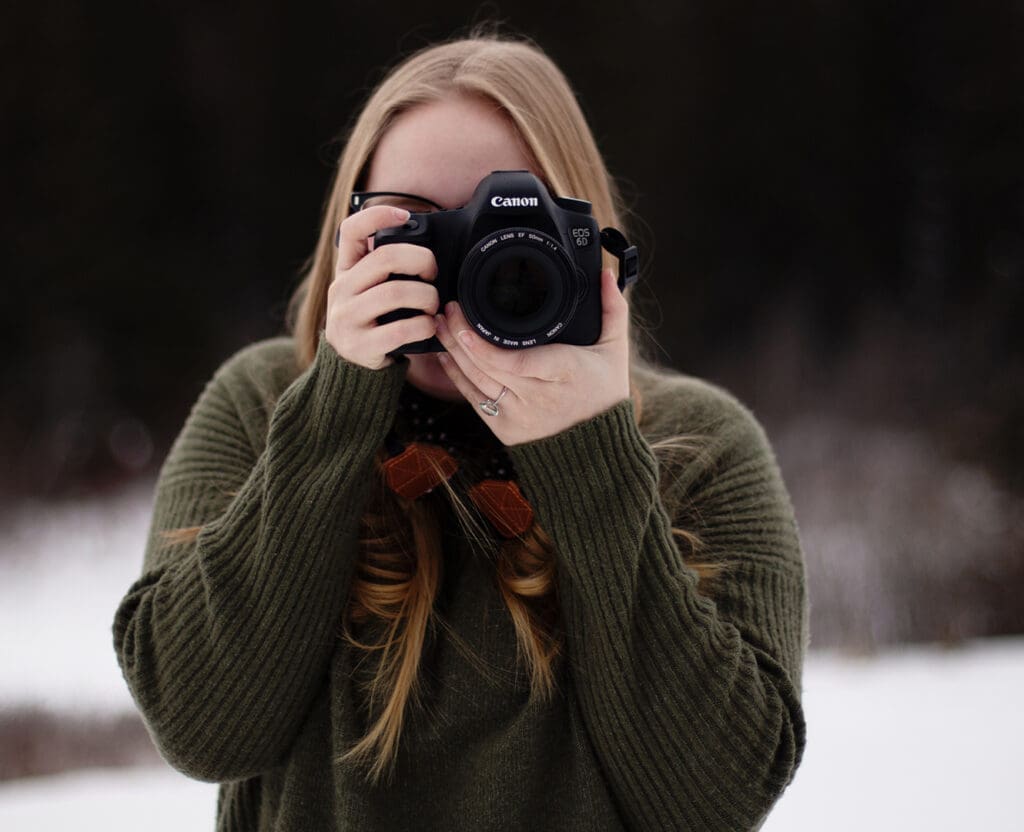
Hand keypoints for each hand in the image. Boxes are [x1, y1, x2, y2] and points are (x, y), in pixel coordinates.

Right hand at [326, 206, 439, 369]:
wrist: (352, 367)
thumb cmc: (371, 322)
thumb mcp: (368, 291)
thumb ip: (384, 270)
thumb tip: (427, 247)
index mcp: (345, 271)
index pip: (350, 230)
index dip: (377, 215)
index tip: (404, 215)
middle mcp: (341, 290)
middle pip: (385, 257)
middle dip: (421, 260)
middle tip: (433, 273)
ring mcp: (347, 318)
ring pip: (395, 293)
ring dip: (426, 297)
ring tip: (433, 305)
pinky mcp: (360, 345)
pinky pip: (400, 330)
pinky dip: (424, 325)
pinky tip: (429, 325)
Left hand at [433, 267, 631, 444]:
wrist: (595, 447)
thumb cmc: (605, 394)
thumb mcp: (615, 350)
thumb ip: (613, 309)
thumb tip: (605, 273)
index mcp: (563, 373)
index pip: (516, 361)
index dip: (484, 346)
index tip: (464, 322)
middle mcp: (538, 397)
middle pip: (488, 366)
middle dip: (460, 337)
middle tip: (448, 309)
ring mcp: (518, 416)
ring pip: (476, 381)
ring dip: (453, 353)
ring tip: (441, 326)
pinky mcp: (504, 430)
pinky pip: (473, 400)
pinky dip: (456, 376)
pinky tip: (446, 355)